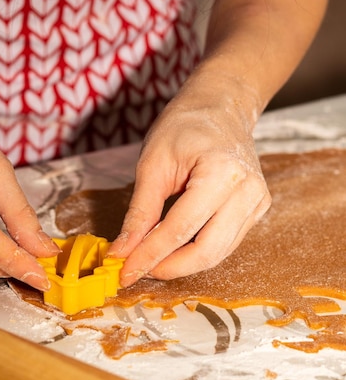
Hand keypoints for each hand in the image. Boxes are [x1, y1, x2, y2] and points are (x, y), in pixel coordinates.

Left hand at [107, 77, 271, 285]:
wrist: (219, 107)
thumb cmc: (183, 126)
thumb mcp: (152, 165)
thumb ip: (139, 212)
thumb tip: (122, 251)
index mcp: (222, 173)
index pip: (181, 229)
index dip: (149, 255)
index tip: (124, 271)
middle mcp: (248, 192)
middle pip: (207, 251)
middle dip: (168, 268)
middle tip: (135, 271)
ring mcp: (257, 202)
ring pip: (218, 253)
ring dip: (181, 264)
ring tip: (148, 262)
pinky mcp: (256, 210)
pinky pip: (224, 243)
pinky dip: (196, 252)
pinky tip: (170, 250)